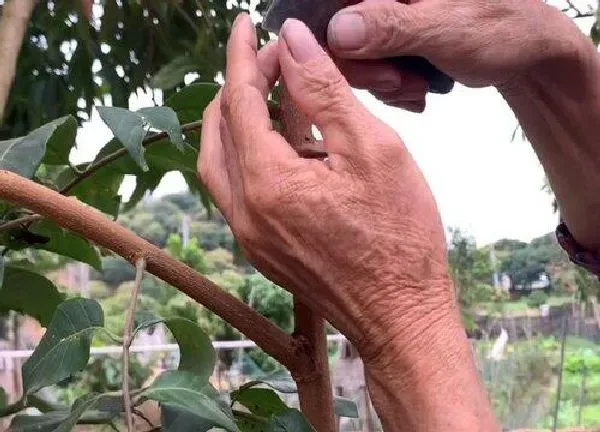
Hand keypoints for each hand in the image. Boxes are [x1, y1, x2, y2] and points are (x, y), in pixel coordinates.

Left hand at [198, 14, 456, 364]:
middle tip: (271, 62)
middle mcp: (245, 213)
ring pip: (222, 162)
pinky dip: (252, 155)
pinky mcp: (262, 248)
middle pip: (218, 131)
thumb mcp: (373, 150)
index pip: (239, 101)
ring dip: (239, 122)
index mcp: (268, 185)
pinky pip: (240, 189)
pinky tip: (287, 142)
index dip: (243, 57)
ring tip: (276, 96)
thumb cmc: (400, 239)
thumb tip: (293, 43)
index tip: (248, 26)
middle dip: (238, 87)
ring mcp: (250, 235)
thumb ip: (325, 92)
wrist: (401, 316)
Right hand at [327, 0, 582, 107]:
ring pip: (354, 54)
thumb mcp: (446, 29)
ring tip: (416, 86)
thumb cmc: (502, 30)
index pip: (335, 4)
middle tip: (398, 80)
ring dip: (381, 81)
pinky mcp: (396, 38)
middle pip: (339, 31)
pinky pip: (373, 65)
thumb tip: (338, 31)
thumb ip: (391, 27)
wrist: (528, 54)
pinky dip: (390, 85)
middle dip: (365, 66)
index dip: (336, 36)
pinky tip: (415, 88)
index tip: (363, 62)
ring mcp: (390, 15)